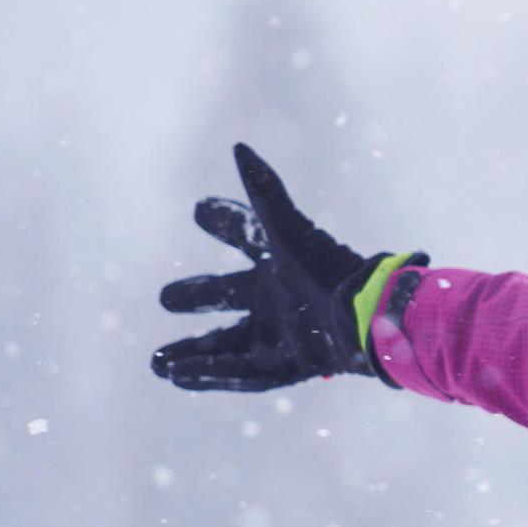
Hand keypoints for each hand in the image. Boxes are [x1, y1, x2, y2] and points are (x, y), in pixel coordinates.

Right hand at [152, 143, 422, 390]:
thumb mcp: (288, 233)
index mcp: (279, 262)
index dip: (223, 221)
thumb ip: (264, 193)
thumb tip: (239, 147)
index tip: (200, 210)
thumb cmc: (328, 271)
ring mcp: (285, 333)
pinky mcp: (294, 365)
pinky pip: (246, 374)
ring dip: (192, 352)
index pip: (245, 236)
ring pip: (230, 343)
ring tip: (157, 362)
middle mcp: (279, 297)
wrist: (369, 319)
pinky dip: (212, 376)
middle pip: (227, 295)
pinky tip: (178, 379)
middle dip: (195, 296)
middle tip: (164, 298)